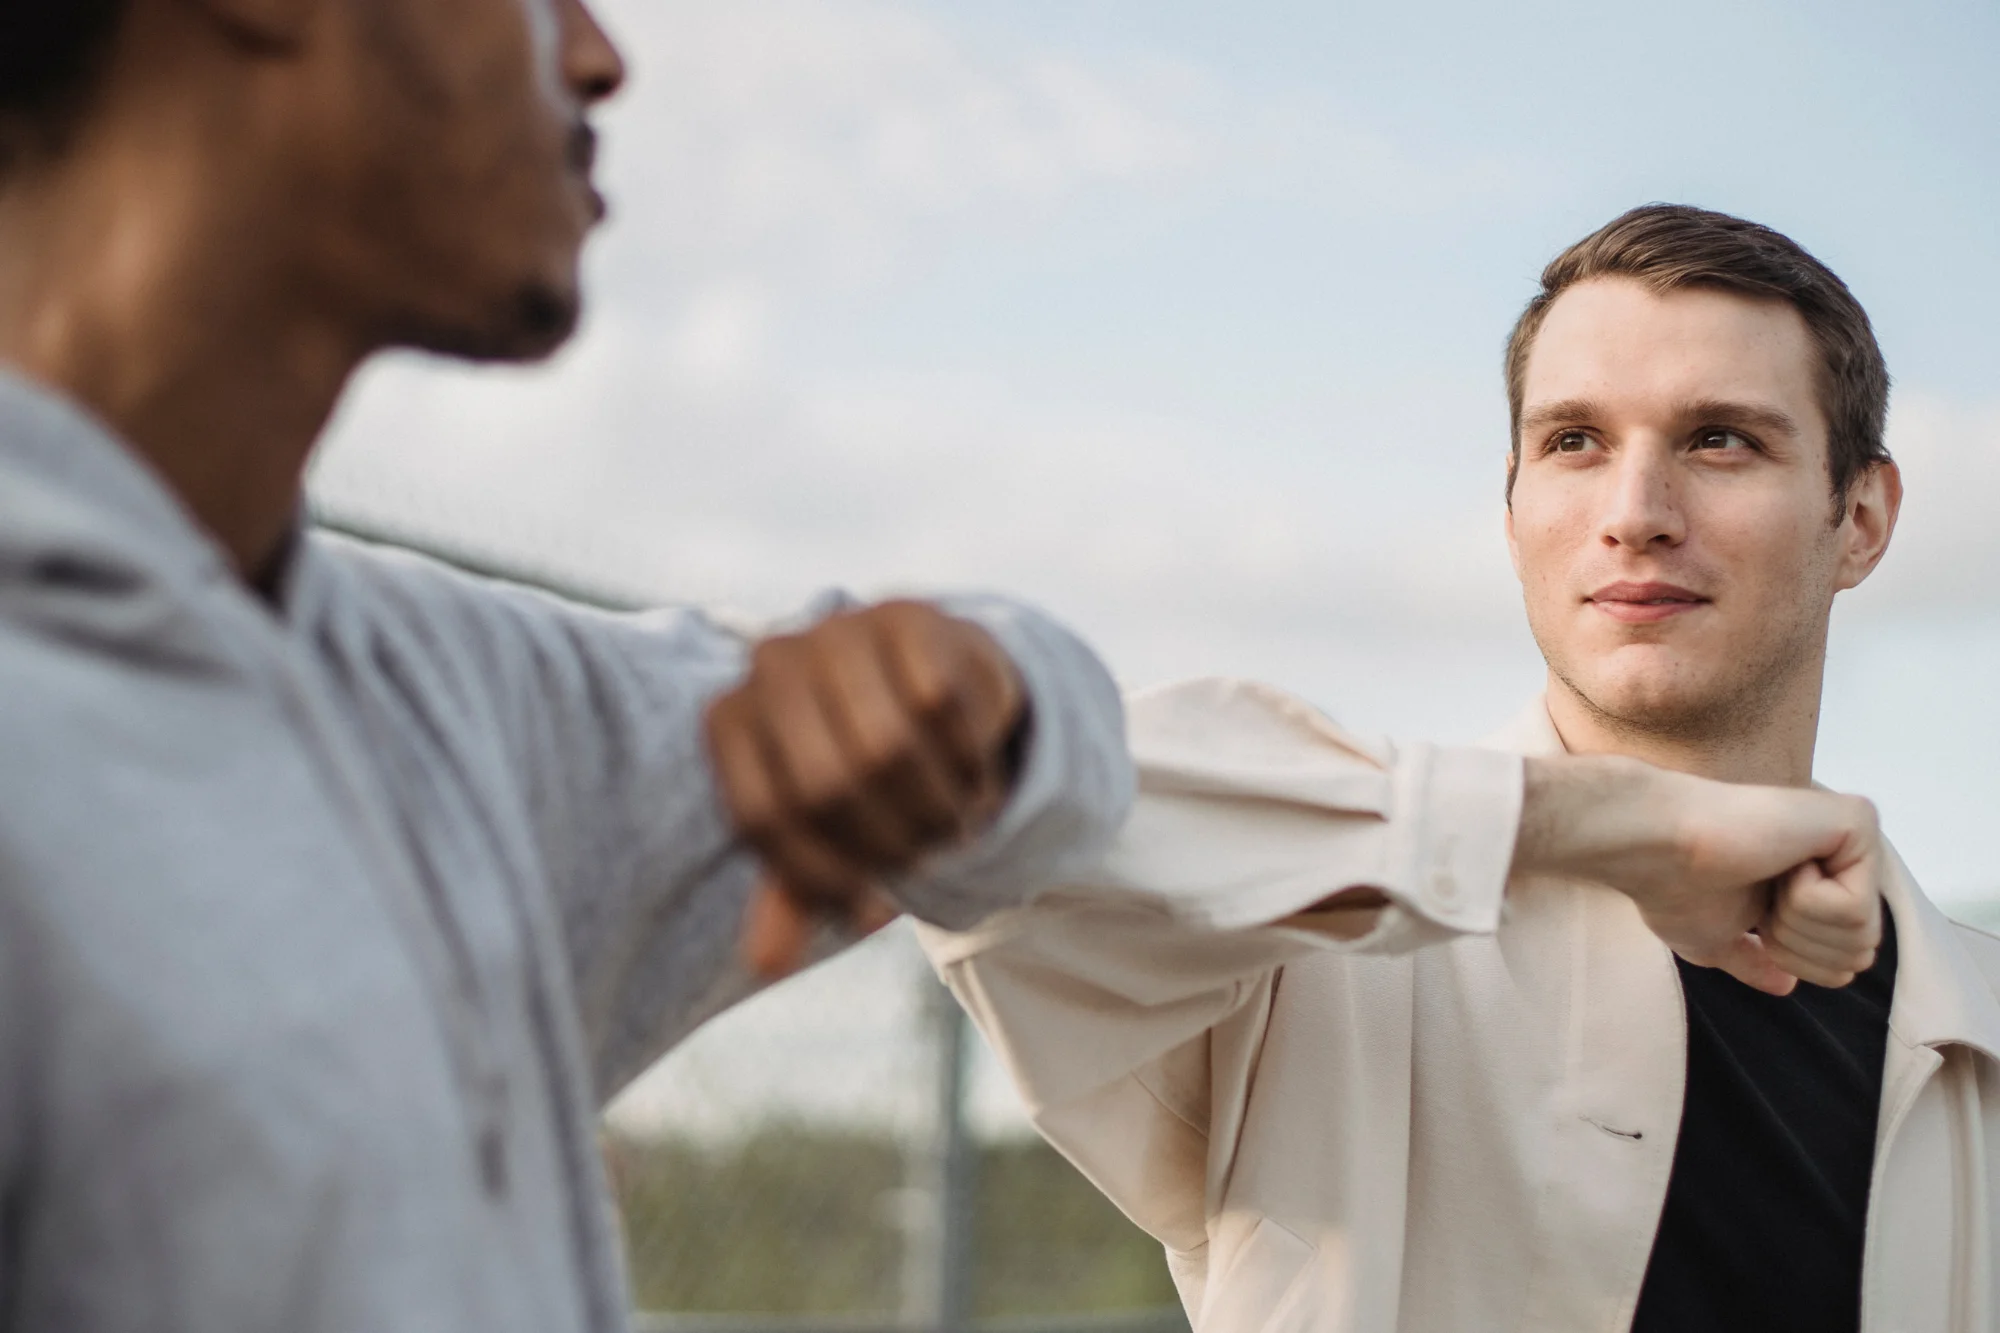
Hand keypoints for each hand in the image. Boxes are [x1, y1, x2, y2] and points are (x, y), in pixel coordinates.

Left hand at [705, 601, 1026, 979]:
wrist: (927, 676)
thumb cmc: (858, 763)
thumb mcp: (821, 828)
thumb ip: (792, 890)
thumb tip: (767, 964)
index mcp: (729, 718)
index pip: (762, 816)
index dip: (818, 876)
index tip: (865, 907)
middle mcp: (770, 663)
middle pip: (827, 785)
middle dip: (887, 841)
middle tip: (924, 862)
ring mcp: (835, 629)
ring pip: (887, 745)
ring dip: (932, 804)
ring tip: (952, 825)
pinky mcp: (904, 615)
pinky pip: (939, 704)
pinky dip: (963, 756)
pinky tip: (973, 771)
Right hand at [1514, 756, 1882, 995]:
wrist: (1655, 845)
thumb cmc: (1673, 885)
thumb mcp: (1713, 938)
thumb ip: (1755, 959)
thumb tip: (1786, 984)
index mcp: (1815, 874)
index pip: (1847, 956)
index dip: (1796, 959)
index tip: (1753, 920)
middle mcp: (1844, 849)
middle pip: (1862, 951)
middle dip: (1798, 946)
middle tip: (1759, 901)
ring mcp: (1856, 831)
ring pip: (1862, 933)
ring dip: (1797, 923)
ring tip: (1765, 877)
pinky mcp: (1858, 822)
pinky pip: (1854, 907)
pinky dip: (1805, 901)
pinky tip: (1780, 862)